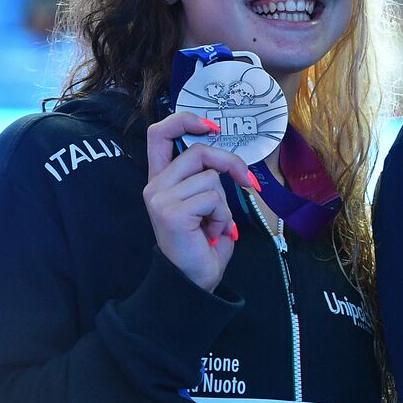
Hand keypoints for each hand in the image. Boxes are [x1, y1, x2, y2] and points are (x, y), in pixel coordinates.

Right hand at [143, 112, 258, 291]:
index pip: (159, 134)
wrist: (192, 282)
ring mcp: (160, 198)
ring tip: (213, 224)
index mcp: (161, 180)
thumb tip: (231, 160)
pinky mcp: (172, 212)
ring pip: (211, 177)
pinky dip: (222, 216)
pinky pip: (214, 198)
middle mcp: (155, 186)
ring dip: (224, 203)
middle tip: (247, 182)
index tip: (212, 126)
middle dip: (230, 163)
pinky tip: (210, 233)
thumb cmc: (202, 243)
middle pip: (198, 151)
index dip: (185, 120)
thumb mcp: (205, 203)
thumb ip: (207, 177)